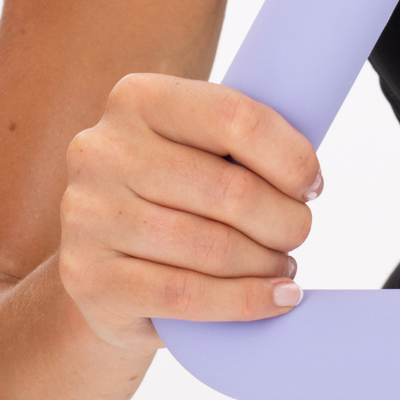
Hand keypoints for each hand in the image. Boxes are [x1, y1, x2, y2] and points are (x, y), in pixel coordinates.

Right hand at [60, 74, 321, 350]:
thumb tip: (308, 170)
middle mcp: (101, 151)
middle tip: (297, 232)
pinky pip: (188, 295)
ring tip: (283, 266)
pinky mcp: (89, 280)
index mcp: (136, 98)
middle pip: (231, 189)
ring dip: (267, 262)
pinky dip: (245, 301)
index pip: (235, 118)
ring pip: (213, 248)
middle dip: (285, 219)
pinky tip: (276, 299)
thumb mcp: (196, 148)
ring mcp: (87, 216)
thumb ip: (240, 139)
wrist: (102, 270)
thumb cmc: (172, 196)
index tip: (312, 184)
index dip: (290, 157)